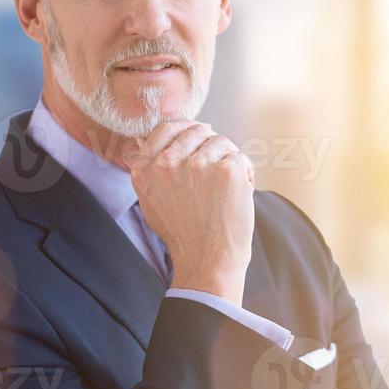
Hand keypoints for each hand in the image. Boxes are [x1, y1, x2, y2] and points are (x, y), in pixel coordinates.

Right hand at [120, 120, 255, 300]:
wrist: (206, 261)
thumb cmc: (183, 234)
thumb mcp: (150, 200)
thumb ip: (147, 168)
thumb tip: (143, 139)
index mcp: (146, 168)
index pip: (166, 128)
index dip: (186, 129)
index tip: (199, 137)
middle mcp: (168, 163)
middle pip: (198, 132)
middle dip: (212, 146)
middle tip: (217, 173)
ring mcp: (198, 164)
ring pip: (222, 143)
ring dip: (229, 161)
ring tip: (225, 190)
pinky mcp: (226, 170)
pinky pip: (240, 158)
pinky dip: (245, 175)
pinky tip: (238, 195)